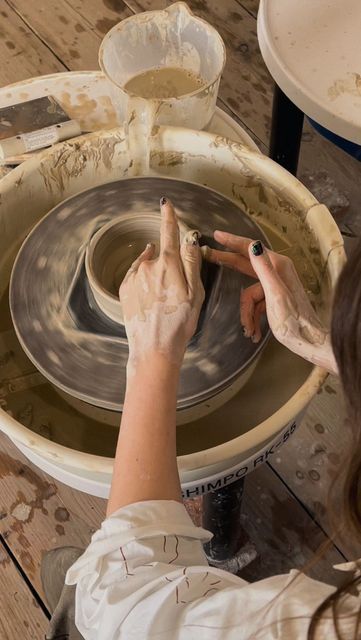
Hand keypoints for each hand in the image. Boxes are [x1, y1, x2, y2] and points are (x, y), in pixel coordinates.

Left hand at [119, 197, 204, 371]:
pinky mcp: (124, 290)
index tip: (166, 204)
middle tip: (178, 293)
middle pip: (161, 255)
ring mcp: (134, 277)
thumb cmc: (180, 322)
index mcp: (168, 264)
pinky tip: (152, 300)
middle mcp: (148, 265)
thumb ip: (192, 262)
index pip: (169, 233)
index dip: (169, 216)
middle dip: (169, 265)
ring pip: (148, 267)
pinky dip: (145, 283)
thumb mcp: (196, 292)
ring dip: (156, 275)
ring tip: (164, 300)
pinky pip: (137, 278)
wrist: (154, 347)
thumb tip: (190, 239)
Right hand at [203, 230, 336, 372]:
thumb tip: (254, 245)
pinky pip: (256, 304)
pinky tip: (254, 333)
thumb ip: (264, 269)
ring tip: (249, 331)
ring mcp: (275, 285)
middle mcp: (277, 271)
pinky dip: (253, 318)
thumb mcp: (275, 294)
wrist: (309, 340)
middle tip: (210, 256)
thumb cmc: (293, 320)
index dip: (232, 241)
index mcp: (277, 266)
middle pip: (246, 265)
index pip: (250, 248)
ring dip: (247, 314)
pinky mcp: (274, 298)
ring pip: (250, 293)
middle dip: (229, 265)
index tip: (217, 235)